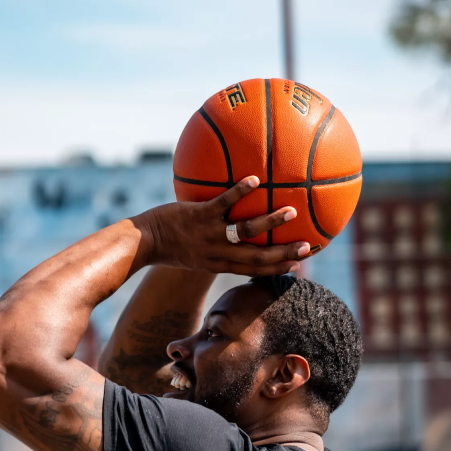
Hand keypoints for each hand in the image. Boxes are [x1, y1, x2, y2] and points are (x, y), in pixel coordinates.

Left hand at [138, 175, 310, 275]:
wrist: (144, 242)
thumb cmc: (169, 247)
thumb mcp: (196, 257)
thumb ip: (216, 251)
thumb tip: (232, 239)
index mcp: (219, 265)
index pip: (254, 271)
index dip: (277, 269)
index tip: (298, 265)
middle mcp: (218, 253)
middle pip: (258, 257)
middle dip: (283, 253)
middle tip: (306, 246)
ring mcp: (209, 234)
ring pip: (246, 231)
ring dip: (270, 221)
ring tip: (291, 211)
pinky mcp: (199, 215)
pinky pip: (224, 202)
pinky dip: (240, 191)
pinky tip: (255, 179)